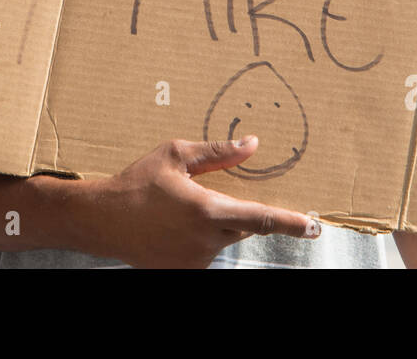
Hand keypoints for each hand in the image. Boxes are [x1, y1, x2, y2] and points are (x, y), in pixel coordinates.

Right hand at [76, 136, 316, 267]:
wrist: (103, 220)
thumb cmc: (138, 182)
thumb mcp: (176, 155)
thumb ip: (218, 152)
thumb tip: (252, 144)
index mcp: (208, 209)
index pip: (261, 218)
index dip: (290, 222)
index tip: (314, 226)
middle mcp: (206, 240)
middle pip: (242, 227)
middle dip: (234, 211)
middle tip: (204, 196)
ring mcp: (195, 261)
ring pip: (223, 240)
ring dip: (213, 224)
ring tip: (178, 211)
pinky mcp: (184, 272)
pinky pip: (205, 253)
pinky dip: (198, 239)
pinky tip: (173, 227)